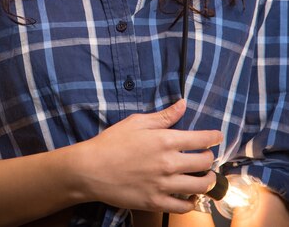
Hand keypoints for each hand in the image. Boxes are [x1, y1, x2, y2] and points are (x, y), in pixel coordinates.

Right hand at [77, 99, 221, 213]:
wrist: (91, 170)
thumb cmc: (112, 142)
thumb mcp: (137, 122)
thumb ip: (163, 116)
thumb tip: (182, 104)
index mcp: (165, 140)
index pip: (201, 139)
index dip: (214, 137)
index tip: (218, 136)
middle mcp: (169, 163)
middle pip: (205, 163)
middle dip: (210, 158)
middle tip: (207, 156)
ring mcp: (164, 185)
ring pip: (200, 186)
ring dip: (206, 180)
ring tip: (205, 176)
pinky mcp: (156, 202)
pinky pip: (184, 206)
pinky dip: (191, 200)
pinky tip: (188, 194)